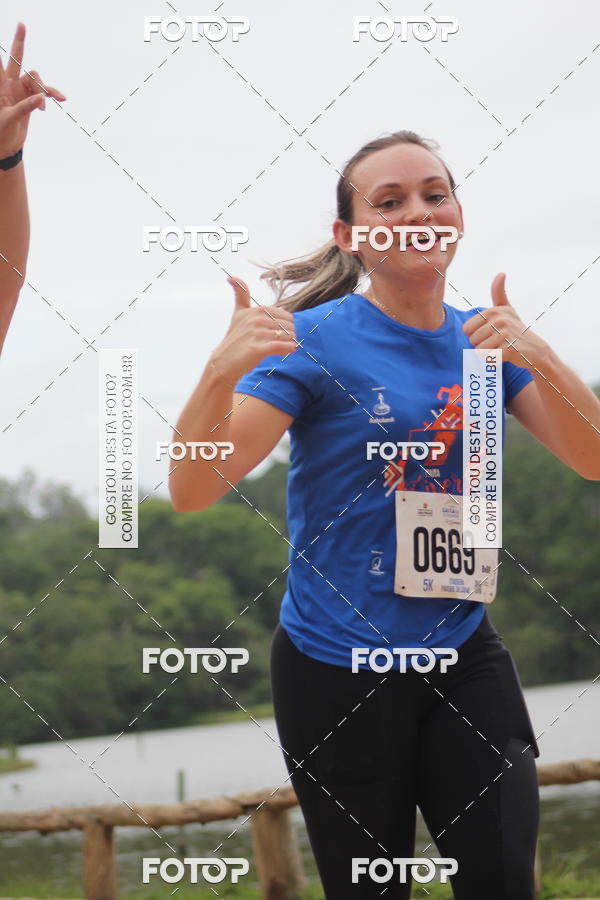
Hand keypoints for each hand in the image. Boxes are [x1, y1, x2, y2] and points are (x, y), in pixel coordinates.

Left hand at [0, 23, 65, 158]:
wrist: (8, 145)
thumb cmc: (2, 131)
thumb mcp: (10, 119)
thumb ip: (25, 108)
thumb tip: (41, 99)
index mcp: (1, 86)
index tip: (10, 34)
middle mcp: (10, 83)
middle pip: (17, 59)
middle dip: (19, 42)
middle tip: (21, 25)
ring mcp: (22, 90)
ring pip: (36, 79)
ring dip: (44, 89)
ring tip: (48, 105)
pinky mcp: (32, 98)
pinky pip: (45, 92)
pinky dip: (52, 94)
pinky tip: (61, 99)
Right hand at [210, 276, 296, 382]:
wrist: (224, 361)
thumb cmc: (235, 338)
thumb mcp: (238, 313)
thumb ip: (240, 294)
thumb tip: (231, 276)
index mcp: (255, 310)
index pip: (284, 315)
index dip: (287, 323)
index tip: (283, 330)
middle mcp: (255, 320)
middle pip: (287, 325)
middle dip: (290, 333)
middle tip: (286, 341)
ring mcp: (255, 334)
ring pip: (286, 336)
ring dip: (291, 342)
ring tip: (288, 346)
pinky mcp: (256, 349)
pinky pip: (281, 346)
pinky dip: (288, 348)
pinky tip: (291, 350)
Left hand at [462, 272, 546, 368]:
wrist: (535, 350)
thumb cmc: (516, 329)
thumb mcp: (507, 309)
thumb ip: (499, 293)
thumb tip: (501, 273)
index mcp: (494, 311)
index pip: (466, 329)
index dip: (475, 335)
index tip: (491, 333)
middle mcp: (499, 320)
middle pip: (471, 340)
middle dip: (481, 345)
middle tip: (497, 342)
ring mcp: (505, 334)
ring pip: (478, 350)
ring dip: (488, 353)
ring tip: (501, 348)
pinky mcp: (509, 349)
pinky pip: (488, 358)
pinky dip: (494, 360)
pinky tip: (506, 355)